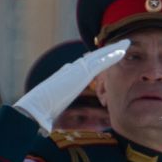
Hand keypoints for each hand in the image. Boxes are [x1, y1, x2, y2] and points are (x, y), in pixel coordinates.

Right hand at [13, 40, 128, 130]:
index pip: (86, 65)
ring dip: (113, 49)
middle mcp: (72, 70)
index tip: (108, 55)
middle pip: (94, 57)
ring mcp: (76, 70)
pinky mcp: (81, 73)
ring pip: (99, 56)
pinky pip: (101, 62)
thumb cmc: (43, 111)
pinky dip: (112, 56)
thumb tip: (53, 116)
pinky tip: (122, 52)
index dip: (97, 59)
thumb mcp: (55, 108)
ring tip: (125, 44)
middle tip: (121, 45)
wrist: (37, 108)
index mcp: (68, 76)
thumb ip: (58, 107)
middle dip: (108, 50)